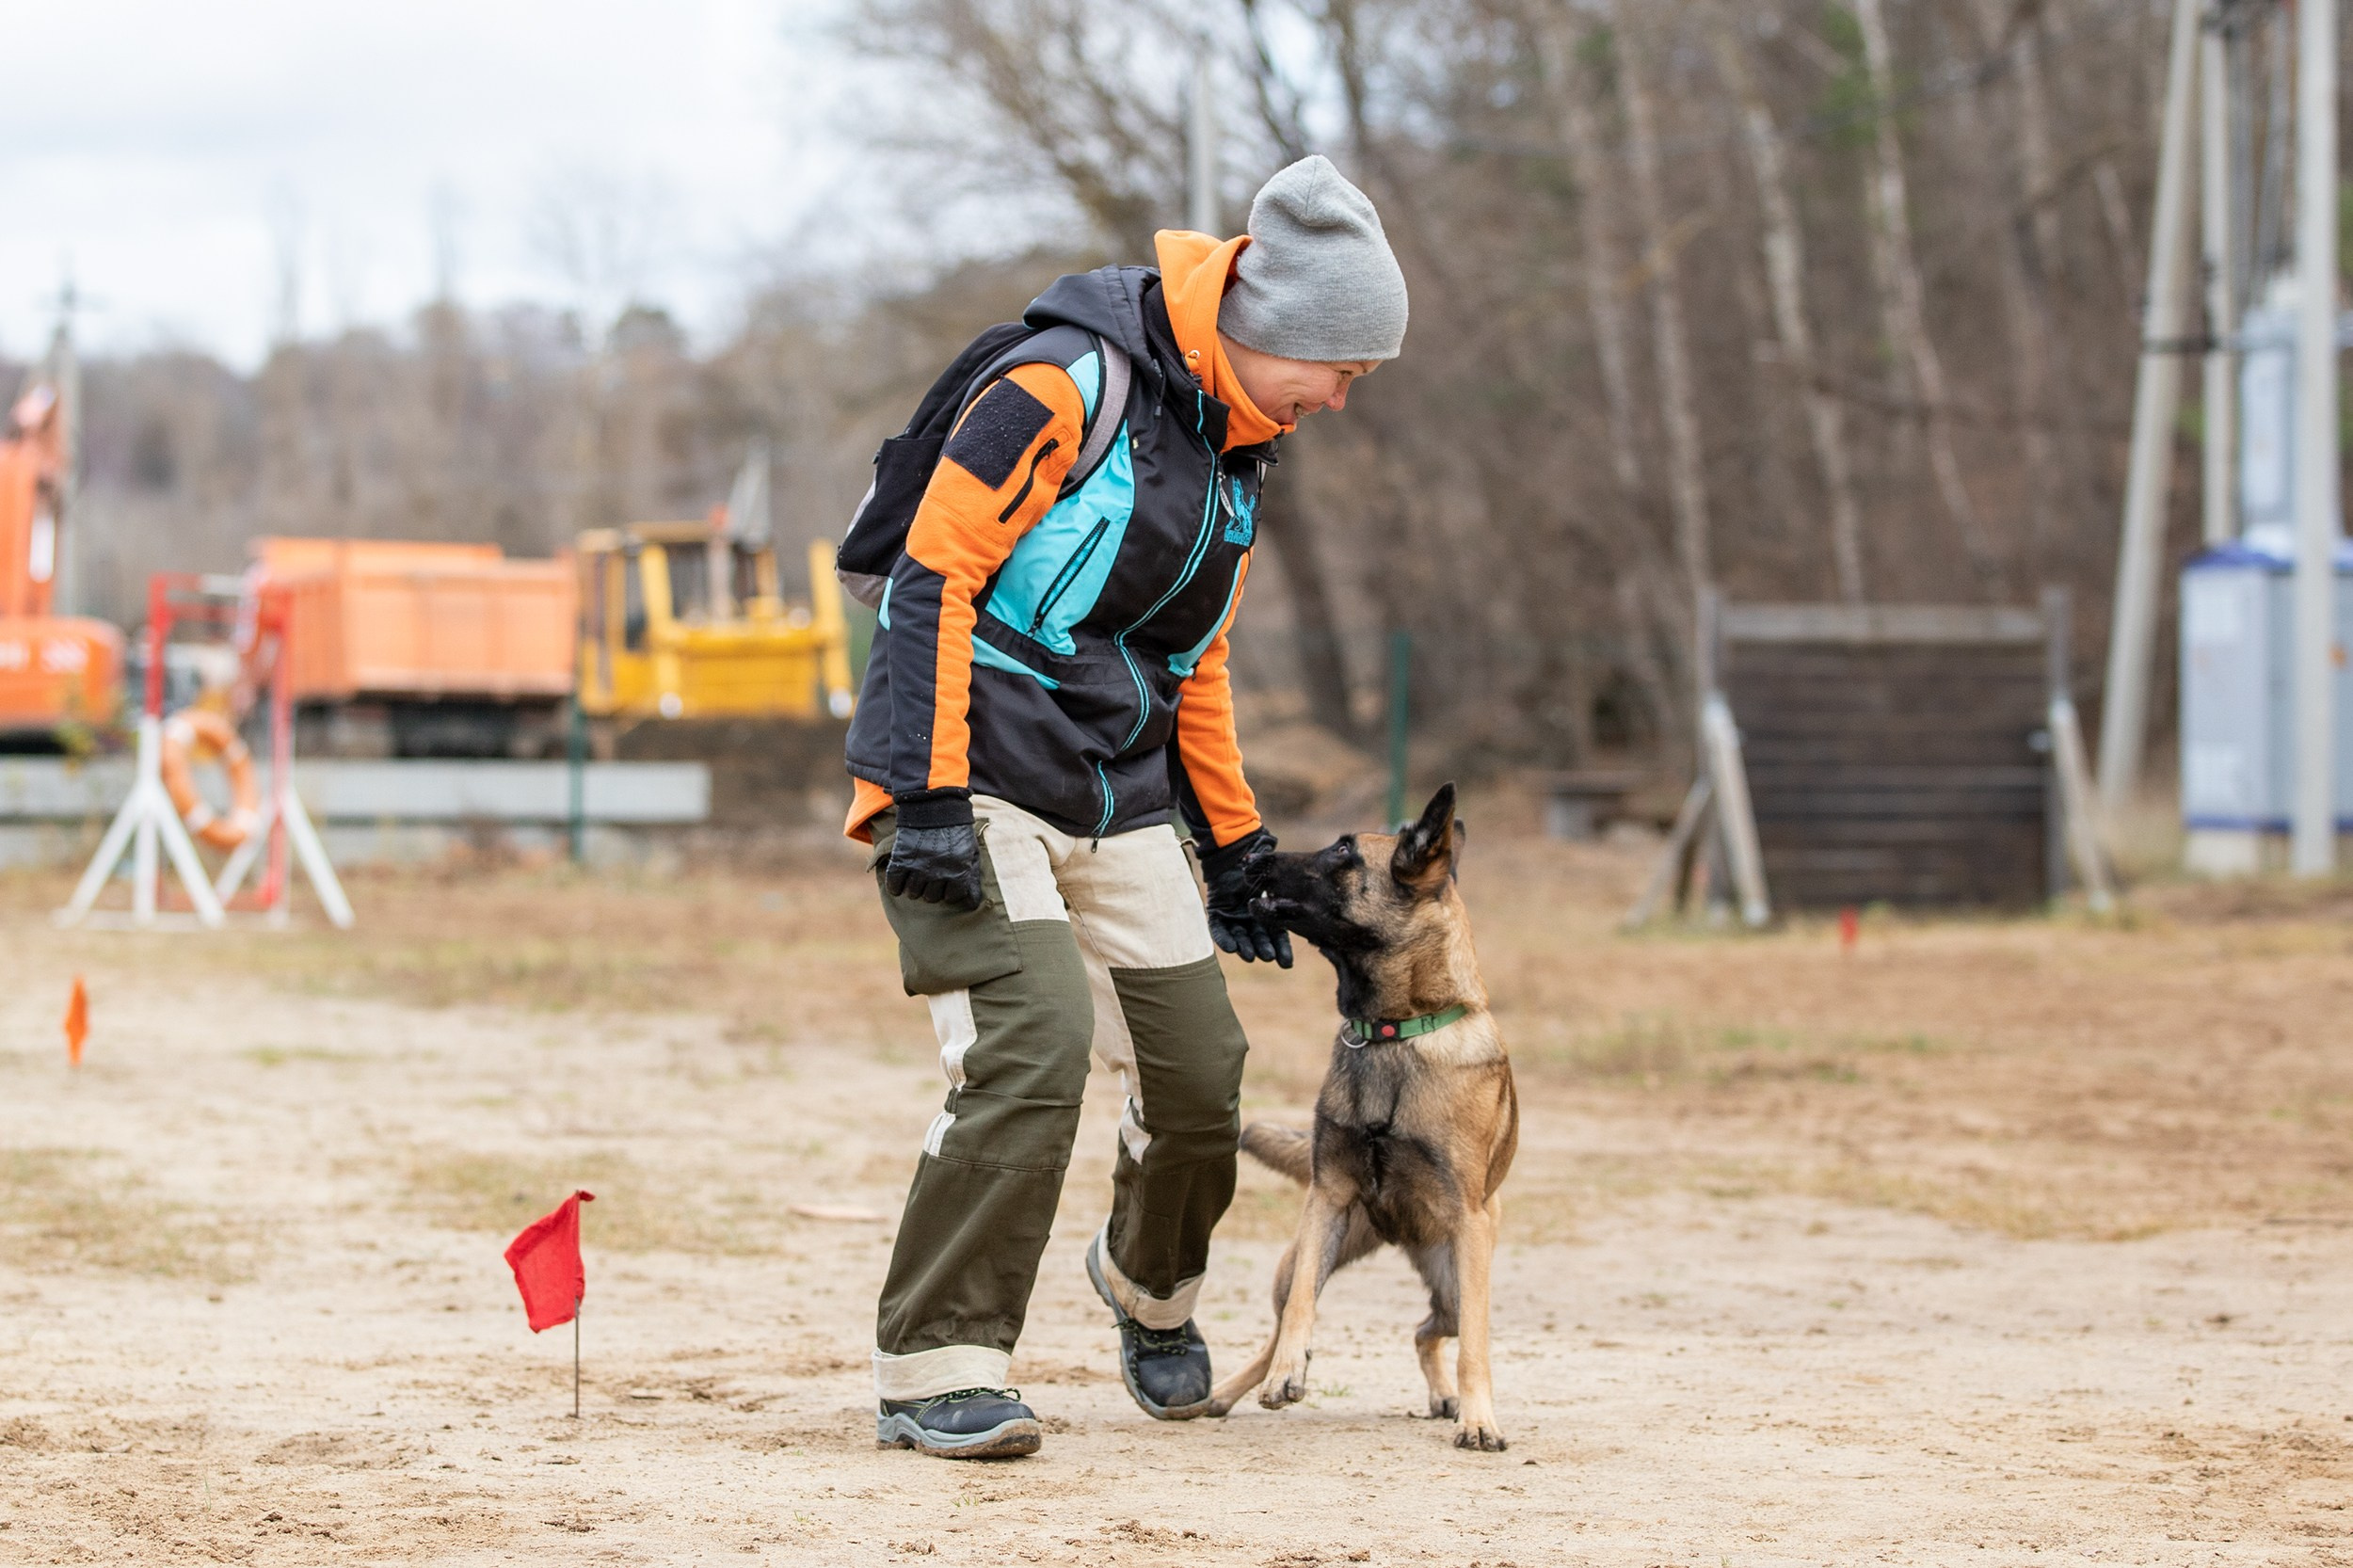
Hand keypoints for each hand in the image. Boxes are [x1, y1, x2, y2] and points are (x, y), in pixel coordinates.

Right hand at [886, 820, 983, 910]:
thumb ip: (972, 878)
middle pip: (931, 897)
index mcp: (959, 871)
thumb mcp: (971, 851)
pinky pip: (895, 884)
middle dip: (931, 889)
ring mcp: (919, 867)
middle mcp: (939, 873)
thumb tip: (972, 904)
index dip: (949, 890)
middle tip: (929, 877)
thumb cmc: (956, 830)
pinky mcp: (902, 859)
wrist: (934, 805)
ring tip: (915, 876)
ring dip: (913, 887)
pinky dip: (895, 886)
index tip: (946, 882)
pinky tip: (898, 882)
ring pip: (913, 893)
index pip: (952, 897)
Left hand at [1199, 829, 1292, 967]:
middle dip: (1264, 949)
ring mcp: (1234, 918)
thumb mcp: (1278, 875)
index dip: (1281, 950)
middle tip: (1269, 957)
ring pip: (1240, 937)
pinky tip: (1231, 948)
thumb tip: (1323, 884)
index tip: (1286, 964)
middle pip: (1259, 939)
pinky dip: (1224, 939)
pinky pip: (1219, 931)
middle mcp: (1252, 919)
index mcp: (1270, 913)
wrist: (1234, 854)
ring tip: (1250, 956)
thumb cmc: (1260, 863)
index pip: (1277, 936)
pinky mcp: (1217, 914)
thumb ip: (1290, 886)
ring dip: (1245, 948)